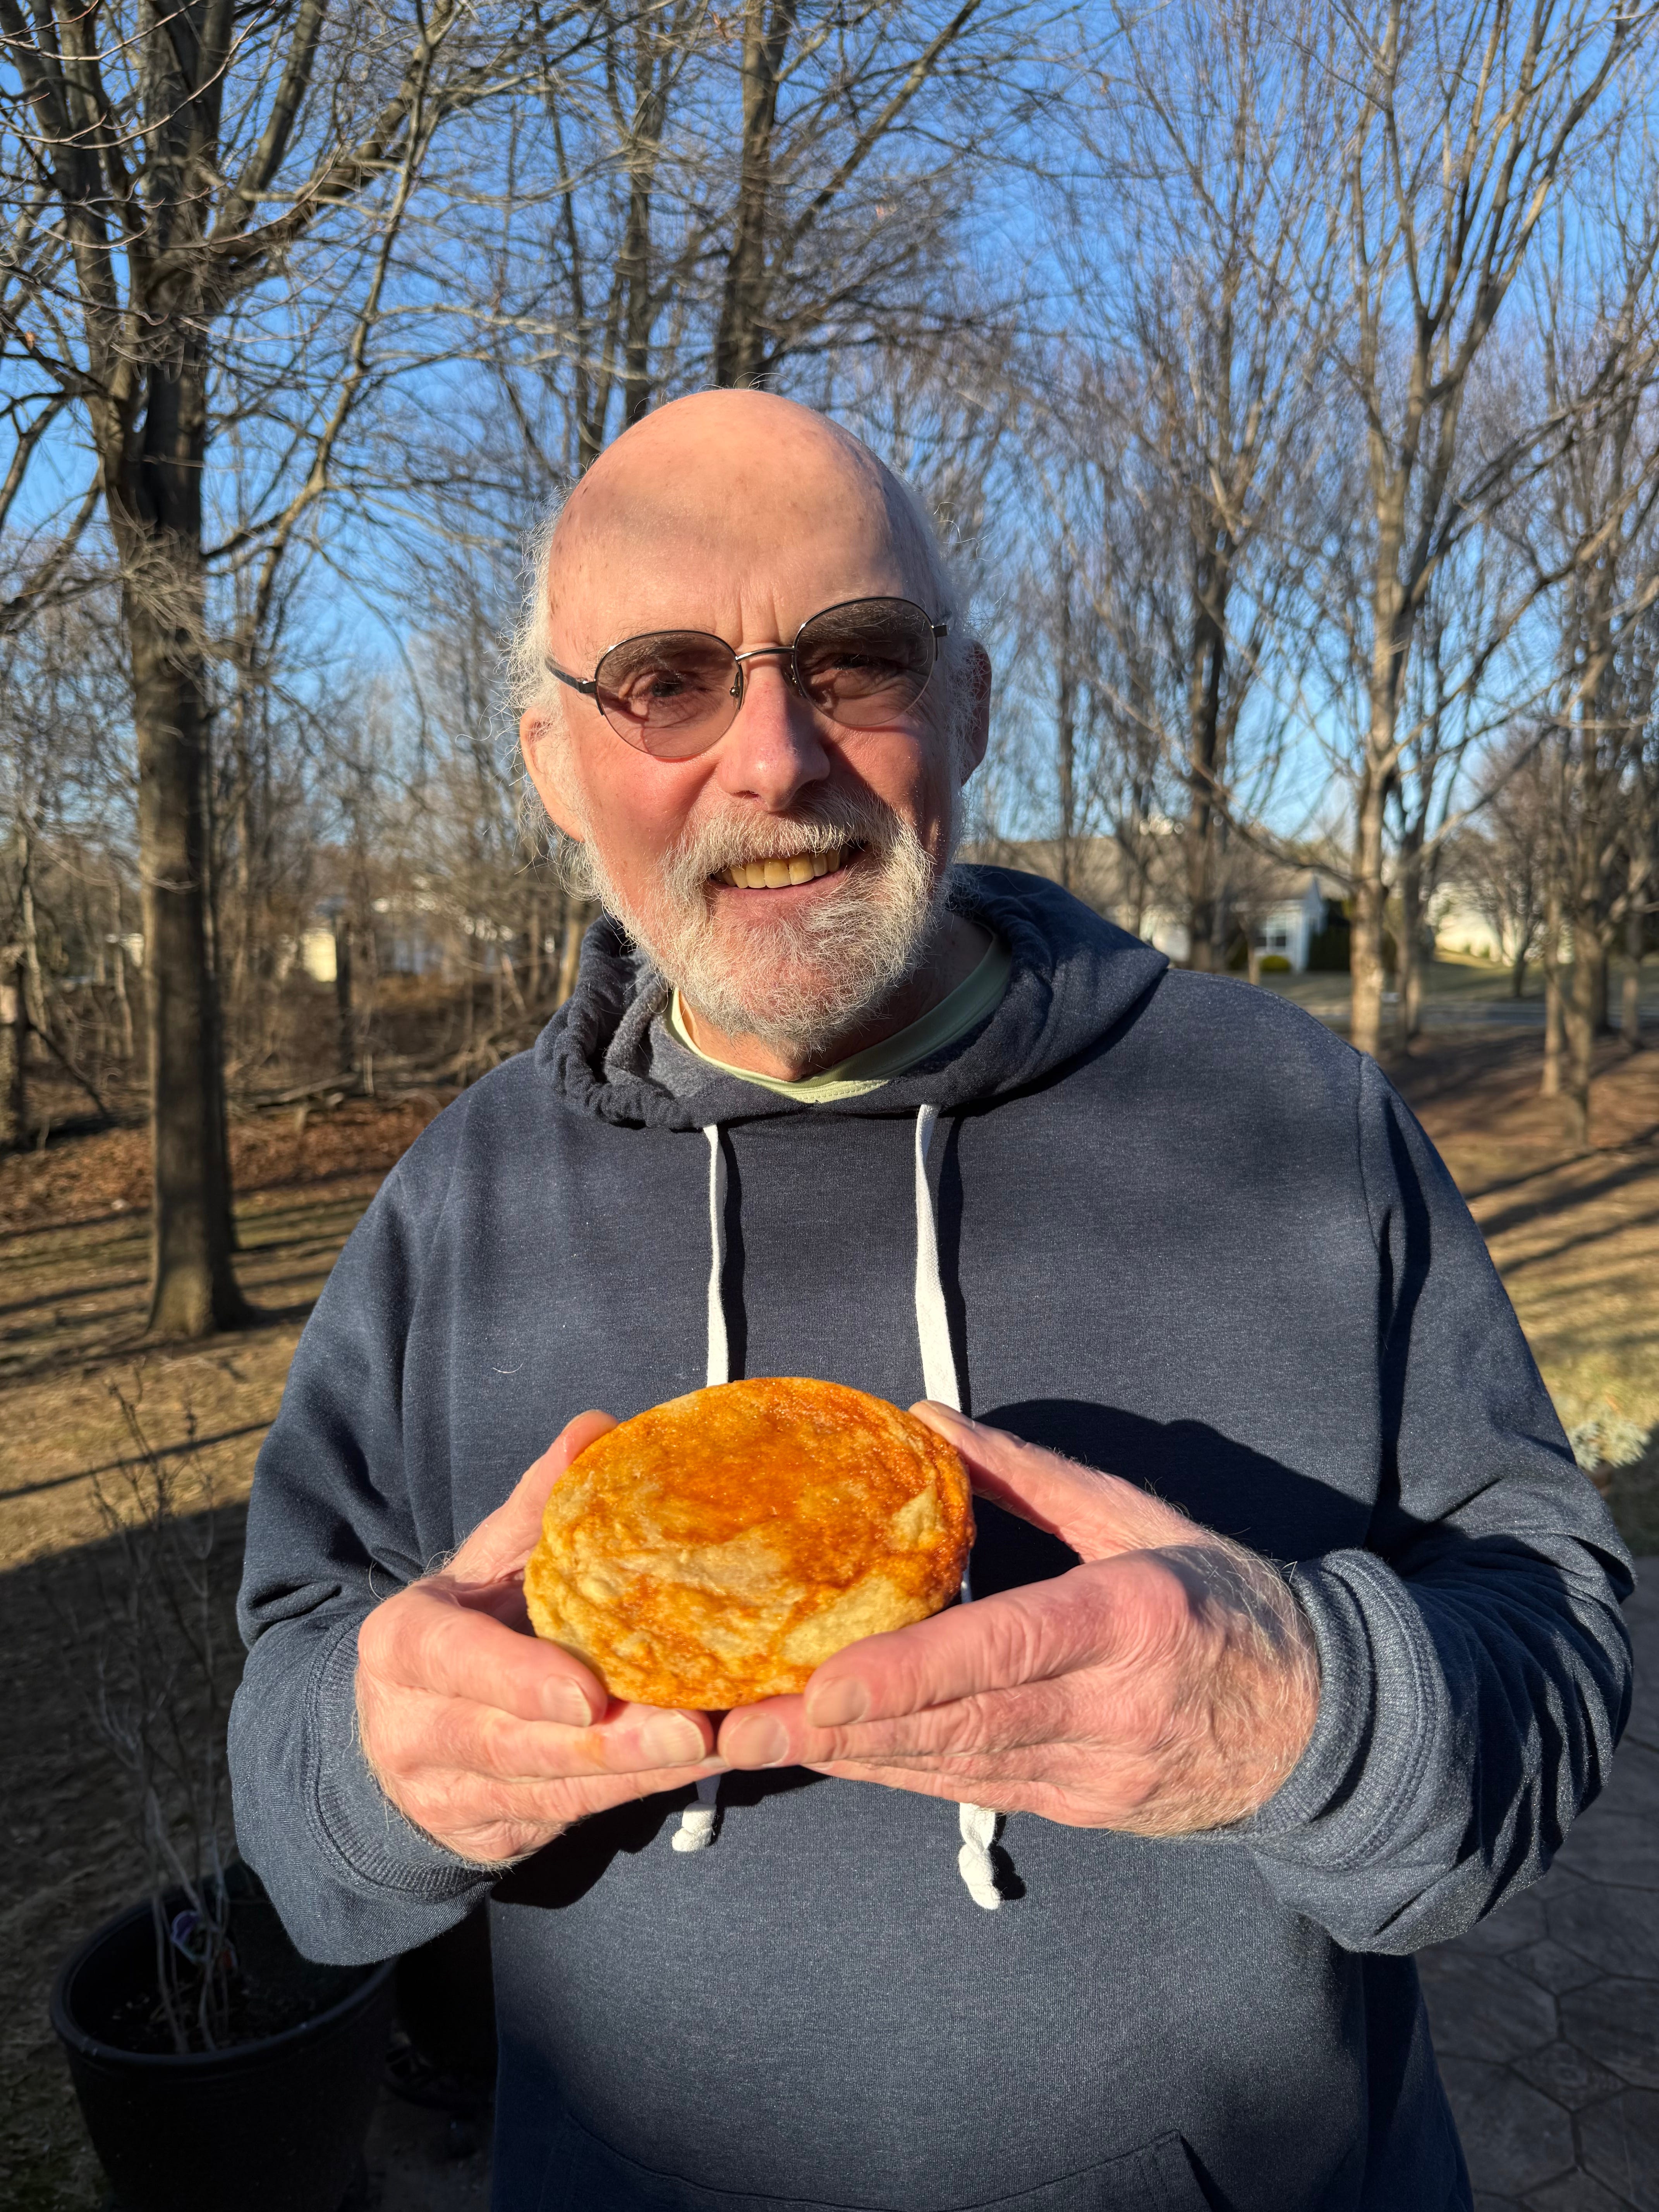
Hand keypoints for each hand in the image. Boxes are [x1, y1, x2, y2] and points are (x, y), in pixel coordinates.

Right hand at [355, 1411, 723, 1866]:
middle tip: (692, 1729)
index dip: (519, 1680)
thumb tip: (597, 1427)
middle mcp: (412, 1725)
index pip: (454, 1662)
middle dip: (607, 1743)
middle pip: (512, 1743)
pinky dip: (633, 1793)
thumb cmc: (466, 1621)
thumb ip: (538, 1502)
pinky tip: (694, 1767)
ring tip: (715, 1746)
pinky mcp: (485, 1832)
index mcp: (403, 1644)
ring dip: (635, 1773)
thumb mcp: (485, 1560)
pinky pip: (567, 1815)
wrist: (401, 1724)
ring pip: (549, 1789)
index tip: (590, 1693)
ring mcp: (445, 1790)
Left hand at [717, 1405, 1319, 1835]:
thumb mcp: (1139, 1517)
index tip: (823, 1688)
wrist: (1322, 1724)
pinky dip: (897, 1772)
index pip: (1007, 1649)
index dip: (911, 1675)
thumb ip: (1028, 1472)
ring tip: (751, 1744)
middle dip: (839, 1730)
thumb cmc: (1225, 1598)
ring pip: (955, 1766)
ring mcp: (1099, 1771)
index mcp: (1133, 1617)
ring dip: (850, 1759)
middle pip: (959, 1723)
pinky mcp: (1083, 1807)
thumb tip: (925, 1421)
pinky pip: (974, 1788)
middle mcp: (1113, 1707)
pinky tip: (829, 1757)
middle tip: (736, 1725)